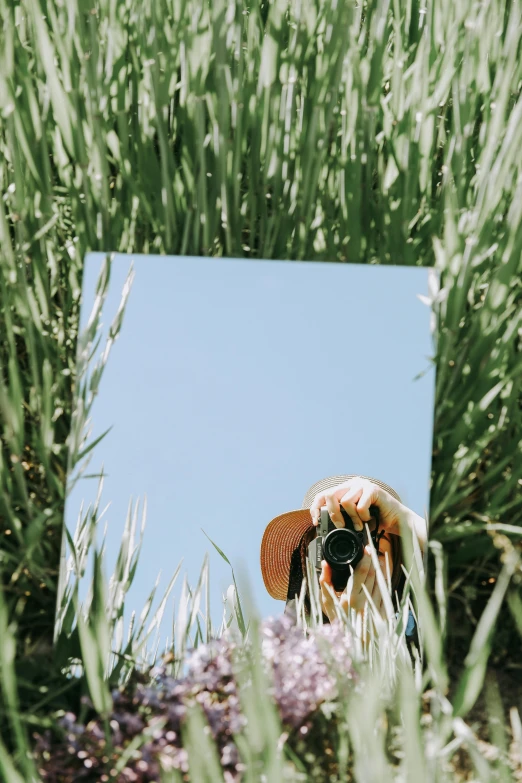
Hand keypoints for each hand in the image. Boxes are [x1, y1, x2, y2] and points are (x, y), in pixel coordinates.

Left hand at [309, 476, 425, 550]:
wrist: (396, 521)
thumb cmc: (374, 521)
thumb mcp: (352, 520)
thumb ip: (339, 518)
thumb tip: (320, 525)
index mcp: (344, 489)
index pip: (323, 494)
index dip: (316, 507)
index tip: (316, 522)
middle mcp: (352, 484)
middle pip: (330, 495)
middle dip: (333, 514)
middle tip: (341, 526)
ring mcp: (362, 485)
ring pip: (345, 501)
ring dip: (352, 518)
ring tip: (360, 524)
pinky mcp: (373, 489)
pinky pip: (360, 505)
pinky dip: (364, 516)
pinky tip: (370, 518)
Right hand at [319, 549, 387, 623]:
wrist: (352, 645)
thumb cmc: (338, 622)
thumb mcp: (327, 603)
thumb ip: (325, 582)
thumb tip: (325, 564)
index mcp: (350, 598)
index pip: (361, 572)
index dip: (366, 558)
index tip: (366, 548)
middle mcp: (364, 602)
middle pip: (374, 574)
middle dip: (374, 560)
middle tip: (372, 551)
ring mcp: (376, 608)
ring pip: (382, 581)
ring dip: (381, 569)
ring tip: (377, 560)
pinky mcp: (385, 613)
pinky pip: (387, 592)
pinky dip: (386, 581)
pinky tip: (382, 576)